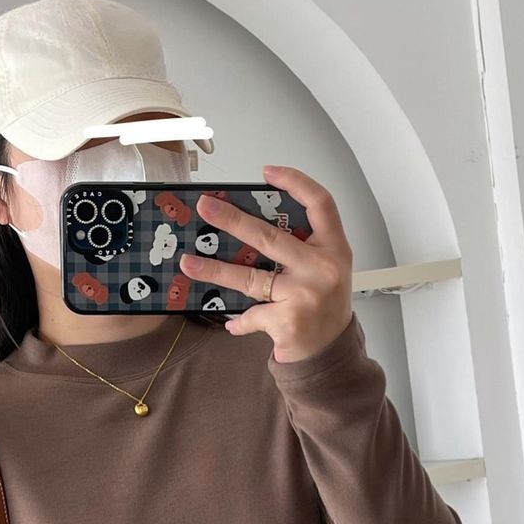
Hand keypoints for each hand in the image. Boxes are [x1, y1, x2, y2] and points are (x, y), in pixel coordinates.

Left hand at [178, 166, 354, 363]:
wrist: (331, 351)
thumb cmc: (325, 304)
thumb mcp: (326, 268)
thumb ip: (301, 247)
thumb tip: (248, 227)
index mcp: (334, 247)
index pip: (320, 203)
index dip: (295, 182)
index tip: (267, 172)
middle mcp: (323, 267)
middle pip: (270, 236)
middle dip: (232, 220)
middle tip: (206, 208)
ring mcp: (305, 294)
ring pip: (250, 277)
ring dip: (215, 270)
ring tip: (190, 263)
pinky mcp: (288, 320)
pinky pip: (252, 314)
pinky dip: (239, 321)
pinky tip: (232, 323)